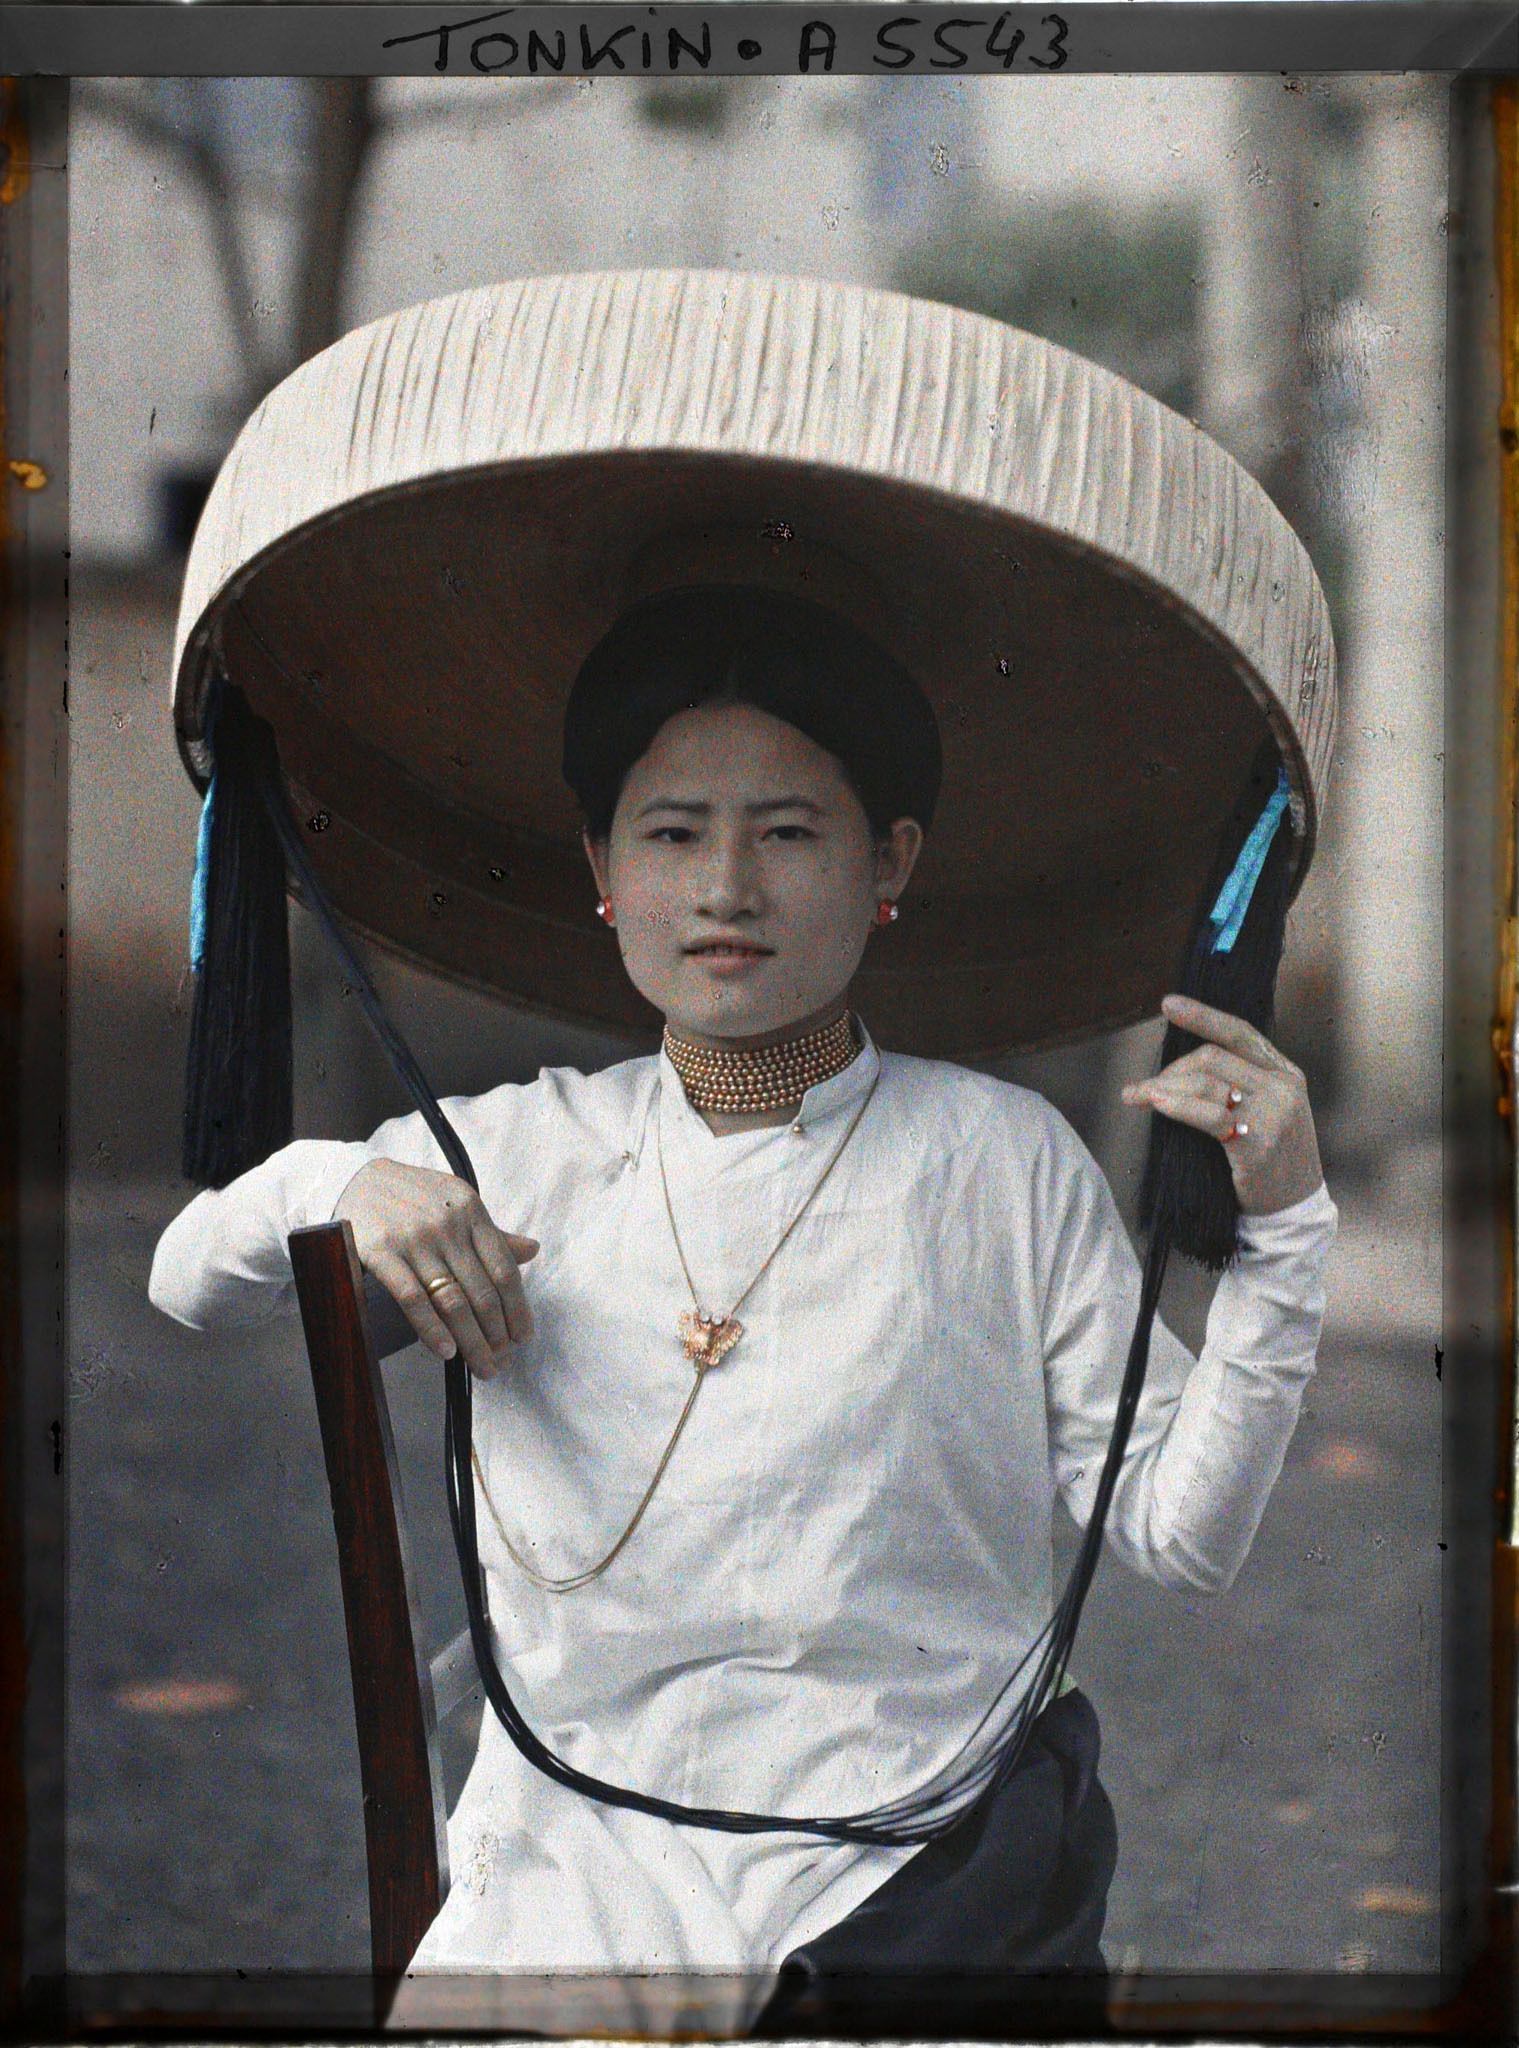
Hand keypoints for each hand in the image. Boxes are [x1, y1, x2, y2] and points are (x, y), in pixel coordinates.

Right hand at [331, 1159, 538, 1378]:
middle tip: (501, 1362)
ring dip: (471, 1340)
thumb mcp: (458, 1205)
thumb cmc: (417, 1197)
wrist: (361, 1179)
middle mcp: (447, 1225)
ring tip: (482, 1365)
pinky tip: (446, 1351)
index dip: (517, 1309)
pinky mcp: (381, 1252)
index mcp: (471, 1211)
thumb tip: (532, 1250)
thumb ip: (492, 1234)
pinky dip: (432, 1329)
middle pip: (481, 1292)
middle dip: (496, 1335)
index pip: (504, 1270)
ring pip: (452, 1301)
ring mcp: (414, 1239)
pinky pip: (413, 1299)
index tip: (523, 1337)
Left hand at [1120, 993, 1323, 1216]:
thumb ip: (1240, 1083)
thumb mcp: (1267, 1112)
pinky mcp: (1257, 1143)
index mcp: (1286, 1074)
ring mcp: (1273, 1114)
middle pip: (1213, 1056)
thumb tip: (1183, 1066)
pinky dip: (1175, 1106)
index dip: (1202, 1015)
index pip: (1239, 1032)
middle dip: (1172, 1068)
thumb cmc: (1270, 1162)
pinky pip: (1206, 1115)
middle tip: (1147, 1087)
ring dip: (1163, 1087)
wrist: (1293, 1211)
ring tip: (1139, 1096)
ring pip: (1205, 1082)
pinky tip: (1155, 1104)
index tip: (1168, 1004)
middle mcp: (1284, 1088)